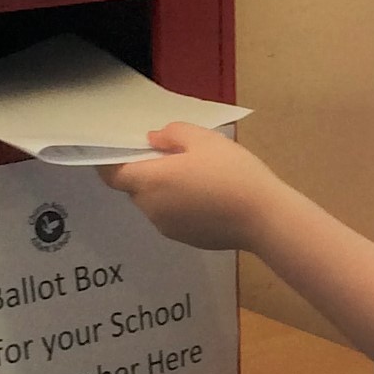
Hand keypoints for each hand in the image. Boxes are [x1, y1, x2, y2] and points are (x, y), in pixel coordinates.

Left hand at [98, 122, 287, 250]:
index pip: (111, 175)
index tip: (121, 150)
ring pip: (155, 203)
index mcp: (149, 181)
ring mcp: (166, 227)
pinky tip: (208, 198)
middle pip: (135, 188)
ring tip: (197, 177)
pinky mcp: (184, 239)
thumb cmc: (231, 172)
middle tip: (174, 156)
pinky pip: (172, 217)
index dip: (110, 162)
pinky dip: (180, 206)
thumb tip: (152, 140)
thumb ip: (172, 134)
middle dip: (146, 172)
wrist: (263, 217)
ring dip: (165, 190)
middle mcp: (150, 208)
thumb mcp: (204, 139)